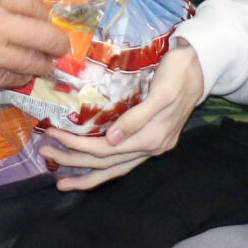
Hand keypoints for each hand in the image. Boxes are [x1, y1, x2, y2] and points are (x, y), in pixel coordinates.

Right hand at [0, 0, 71, 95]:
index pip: (31, 3)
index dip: (41, 13)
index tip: (43, 19)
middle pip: (42, 35)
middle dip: (56, 43)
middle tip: (60, 47)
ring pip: (29, 63)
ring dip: (42, 65)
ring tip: (47, 67)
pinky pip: (6, 81)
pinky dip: (17, 79)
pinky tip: (19, 79)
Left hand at [45, 45, 204, 189]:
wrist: (202, 65)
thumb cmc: (179, 72)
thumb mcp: (161, 92)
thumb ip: (137, 118)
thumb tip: (111, 141)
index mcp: (154, 137)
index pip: (106, 150)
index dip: (77, 146)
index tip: (52, 134)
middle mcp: (153, 147)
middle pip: (107, 162)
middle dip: (74, 161)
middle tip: (45, 152)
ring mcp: (154, 146)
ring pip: (115, 168)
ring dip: (88, 176)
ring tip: (62, 182)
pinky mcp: (152, 140)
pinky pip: (122, 161)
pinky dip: (104, 167)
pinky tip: (89, 169)